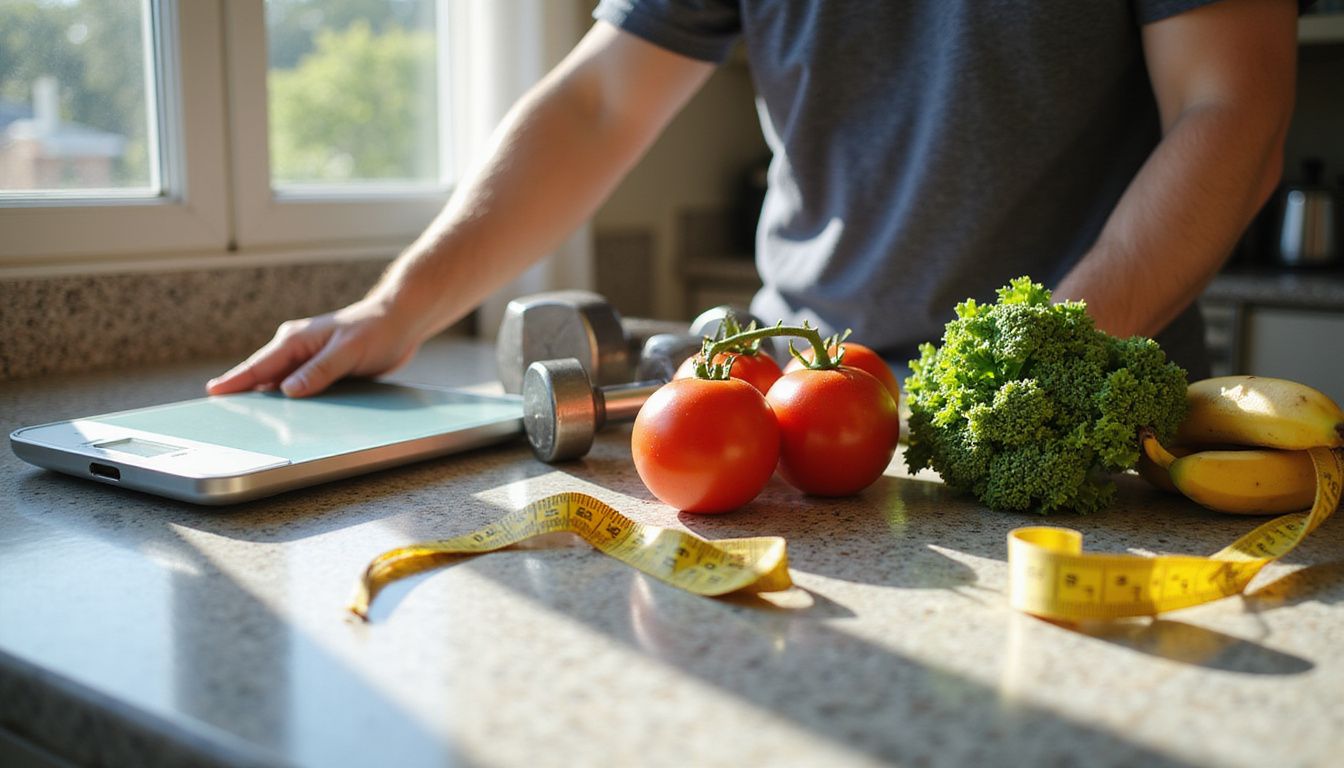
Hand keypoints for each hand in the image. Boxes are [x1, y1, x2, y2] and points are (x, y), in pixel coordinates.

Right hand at [206, 297, 421, 397]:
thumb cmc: (376, 330)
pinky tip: (287, 417)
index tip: (213, 392)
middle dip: (245, 394)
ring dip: (270, 401)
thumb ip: (319, 371)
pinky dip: (291, 401)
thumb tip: (288, 391)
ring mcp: (309, 359)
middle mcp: (297, 349)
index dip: (235, 380)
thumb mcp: (348, 352)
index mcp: (296, 340)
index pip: (259, 365)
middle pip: (264, 377)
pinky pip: (301, 388)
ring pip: (281, 384)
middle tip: (223, 416)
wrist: (401, 321)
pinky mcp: (323, 369)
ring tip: (249, 423)